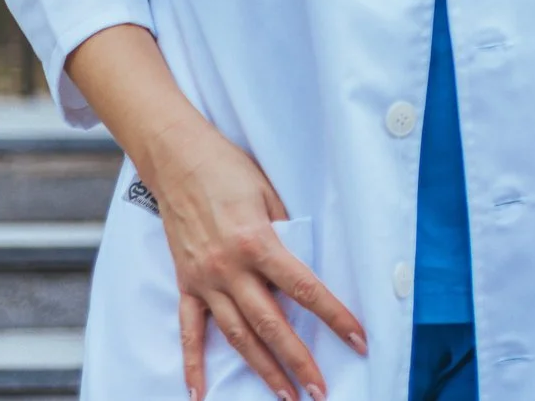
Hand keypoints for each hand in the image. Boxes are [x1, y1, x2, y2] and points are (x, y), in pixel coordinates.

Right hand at [145, 115, 365, 400]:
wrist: (177, 158)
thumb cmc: (227, 169)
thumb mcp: (269, 192)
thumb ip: (286, 231)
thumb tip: (302, 264)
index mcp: (258, 243)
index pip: (304, 289)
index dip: (334, 317)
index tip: (357, 339)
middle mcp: (230, 269)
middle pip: (271, 325)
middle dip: (298, 362)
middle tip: (319, 390)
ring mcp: (205, 280)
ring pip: (236, 336)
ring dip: (261, 369)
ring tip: (284, 395)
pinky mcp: (186, 283)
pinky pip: (189, 330)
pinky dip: (193, 363)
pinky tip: (198, 393)